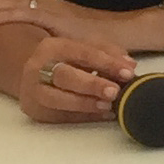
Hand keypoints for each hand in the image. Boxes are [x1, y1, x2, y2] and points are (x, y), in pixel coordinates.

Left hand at [0, 0, 124, 45]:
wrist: (126, 35)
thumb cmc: (101, 39)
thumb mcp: (70, 35)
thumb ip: (51, 35)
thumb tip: (32, 40)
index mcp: (47, 6)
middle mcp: (47, 3)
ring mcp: (52, 9)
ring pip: (11, 1)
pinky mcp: (59, 19)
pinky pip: (27, 14)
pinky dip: (6, 14)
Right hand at [13, 37, 134, 124]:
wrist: (33, 76)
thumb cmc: (66, 60)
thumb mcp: (85, 48)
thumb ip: (108, 53)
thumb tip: (130, 65)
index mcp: (53, 47)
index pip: (82, 53)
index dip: (106, 63)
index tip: (128, 73)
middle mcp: (38, 68)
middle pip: (64, 76)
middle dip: (92, 84)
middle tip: (114, 92)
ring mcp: (33, 90)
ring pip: (56, 98)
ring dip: (85, 103)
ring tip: (108, 106)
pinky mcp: (35, 110)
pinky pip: (60, 115)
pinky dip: (84, 116)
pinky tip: (103, 115)